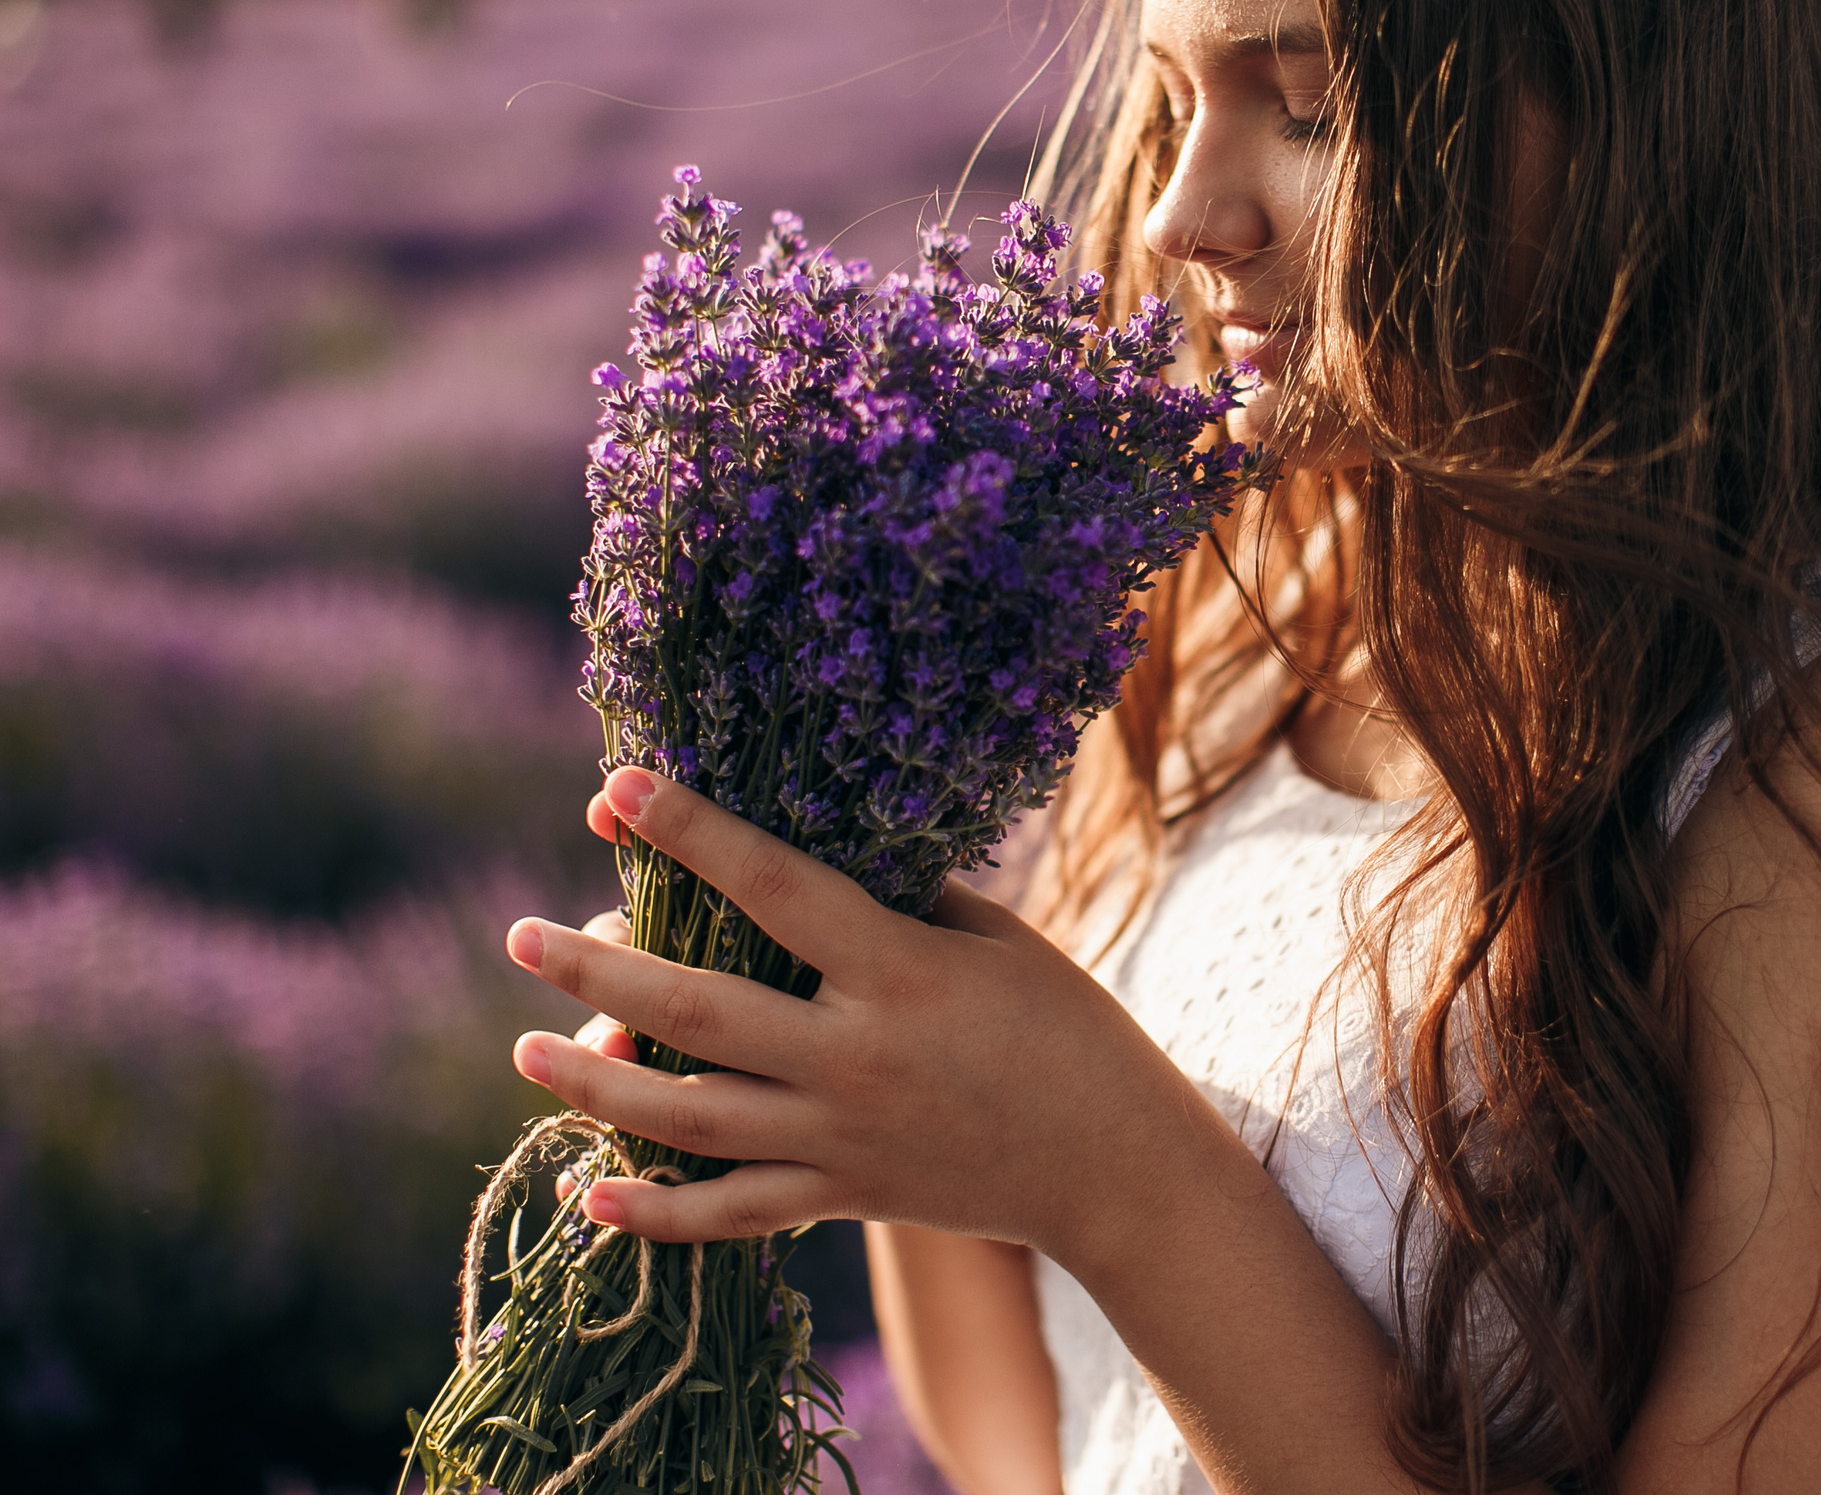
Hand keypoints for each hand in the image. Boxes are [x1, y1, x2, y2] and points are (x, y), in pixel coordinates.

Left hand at [505, 766, 1227, 1271]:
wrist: (1116, 1168)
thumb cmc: (1068, 1029)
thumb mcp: (998, 942)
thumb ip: (900, 906)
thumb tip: (797, 867)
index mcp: (901, 974)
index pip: (776, 889)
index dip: (692, 833)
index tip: (615, 791)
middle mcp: (856, 1061)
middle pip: (701, 1011)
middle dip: (600, 970)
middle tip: (518, 936)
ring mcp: (843, 1141)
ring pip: (689, 1118)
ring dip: (597, 1083)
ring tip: (526, 1050)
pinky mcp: (843, 1199)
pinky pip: (731, 1215)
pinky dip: (655, 1215)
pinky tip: (585, 1198)